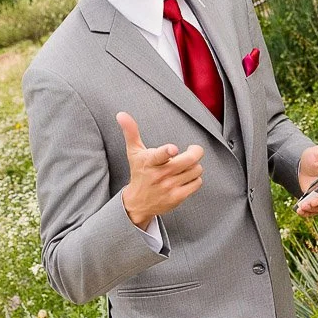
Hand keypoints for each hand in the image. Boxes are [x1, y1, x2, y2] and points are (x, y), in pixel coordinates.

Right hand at [116, 112, 203, 228]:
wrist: (138, 202)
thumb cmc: (139, 172)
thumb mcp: (134, 152)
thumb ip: (131, 132)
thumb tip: (121, 114)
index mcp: (149, 162)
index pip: (159, 155)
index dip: (167, 151)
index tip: (173, 149)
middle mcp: (160, 175)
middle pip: (188, 161)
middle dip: (195, 152)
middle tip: (193, 149)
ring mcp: (169, 187)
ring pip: (196, 170)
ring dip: (195, 165)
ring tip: (187, 165)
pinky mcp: (177, 197)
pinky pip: (197, 182)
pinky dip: (196, 178)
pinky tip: (187, 177)